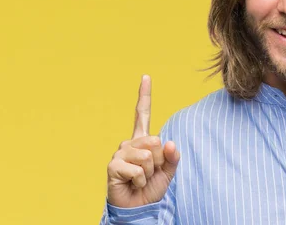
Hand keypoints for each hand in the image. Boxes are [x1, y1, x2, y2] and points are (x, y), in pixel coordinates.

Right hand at [107, 75, 180, 207]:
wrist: (137, 208)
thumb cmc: (150, 189)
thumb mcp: (167, 172)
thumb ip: (172, 157)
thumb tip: (169, 142)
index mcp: (142, 141)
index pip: (143, 114)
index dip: (144, 95)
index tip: (146, 76)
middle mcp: (129, 143)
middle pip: (155, 141)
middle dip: (159, 161)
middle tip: (149, 173)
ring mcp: (120, 153)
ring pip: (148, 157)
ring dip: (149, 173)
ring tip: (140, 180)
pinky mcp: (113, 165)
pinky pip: (138, 170)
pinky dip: (141, 181)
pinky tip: (133, 184)